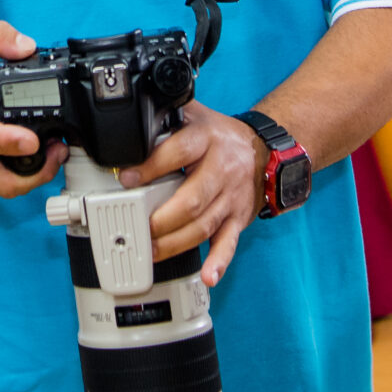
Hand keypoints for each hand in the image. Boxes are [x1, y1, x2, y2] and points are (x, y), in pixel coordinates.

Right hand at [0, 20, 65, 197]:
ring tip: (56, 150)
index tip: (32, 139)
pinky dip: (25, 173)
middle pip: (1, 181)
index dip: (8, 142)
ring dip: (36, 176)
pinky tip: (40, 151)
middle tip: (59, 148)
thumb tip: (27, 47)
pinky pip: (2, 180)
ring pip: (4, 186)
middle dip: (36, 174)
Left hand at [116, 103, 261, 286]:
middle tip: (139, 227)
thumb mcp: (194, 116)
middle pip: (192, 199)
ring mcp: (232, 197)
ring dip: (176, 243)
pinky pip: (229, 243)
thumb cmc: (220, 136)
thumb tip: (129, 125)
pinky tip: (209, 276)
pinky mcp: (239, 219)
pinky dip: (219, 262)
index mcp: (206, 140)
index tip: (127, 179)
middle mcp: (222, 169)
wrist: (265, 151)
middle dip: (162, 218)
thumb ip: (164, 120)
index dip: (151, 167)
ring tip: (152, 251)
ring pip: (204, 226)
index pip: (178, 152)